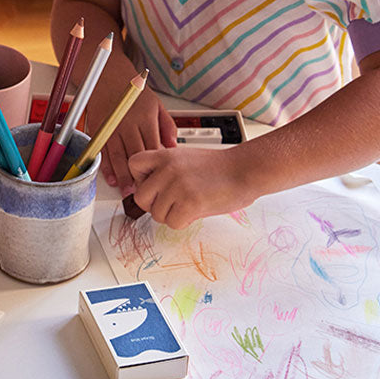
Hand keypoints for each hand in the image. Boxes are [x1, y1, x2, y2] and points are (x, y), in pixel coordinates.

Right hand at [86, 79, 176, 193]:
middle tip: (143, 194)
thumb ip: (167, 126)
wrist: (108, 76)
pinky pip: (102, 152)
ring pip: (117, 156)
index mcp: (145, 117)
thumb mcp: (157, 104)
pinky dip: (105, 167)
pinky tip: (110, 178)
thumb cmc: (133, 91)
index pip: (152, 148)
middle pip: (134, 155)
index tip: (158, 181)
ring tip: (127, 191)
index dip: (155, 167)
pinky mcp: (98, 128)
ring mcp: (111, 126)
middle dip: (138, 177)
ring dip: (121, 176)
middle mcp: (127, 122)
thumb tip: (172, 148)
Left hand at [128, 145, 257, 228]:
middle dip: (154, 205)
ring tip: (189, 206)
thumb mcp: (185, 158)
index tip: (154, 185)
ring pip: (156, 214)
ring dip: (171, 215)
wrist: (245, 170)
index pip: (133, 165)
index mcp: (165, 155)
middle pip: (140, 197)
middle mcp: (167, 169)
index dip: (140, 179)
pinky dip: (183, 222)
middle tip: (172, 203)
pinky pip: (172, 223)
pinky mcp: (189, 203)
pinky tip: (195, 212)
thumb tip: (151, 190)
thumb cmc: (219, 167)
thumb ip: (165, 170)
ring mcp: (177, 186)